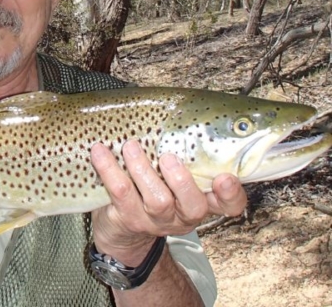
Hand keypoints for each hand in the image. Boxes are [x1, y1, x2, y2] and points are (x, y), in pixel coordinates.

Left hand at [90, 140, 246, 263]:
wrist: (120, 226)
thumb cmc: (153, 183)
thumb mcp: (173, 171)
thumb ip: (184, 147)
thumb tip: (181, 106)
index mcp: (202, 200)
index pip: (230, 205)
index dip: (231, 194)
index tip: (224, 177)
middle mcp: (183, 215)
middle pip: (193, 206)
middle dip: (182, 180)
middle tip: (168, 156)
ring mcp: (156, 220)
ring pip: (156, 201)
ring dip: (143, 170)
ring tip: (130, 146)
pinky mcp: (128, 218)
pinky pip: (120, 193)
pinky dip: (109, 169)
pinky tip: (100, 151)